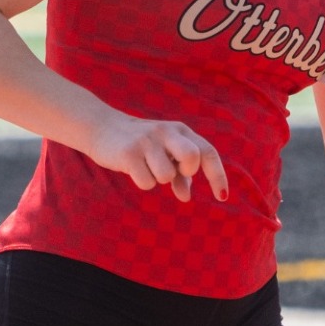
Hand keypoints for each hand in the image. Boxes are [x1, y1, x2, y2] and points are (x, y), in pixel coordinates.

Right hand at [87, 115, 229, 201]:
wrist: (102, 129)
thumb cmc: (142, 146)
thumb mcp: (165, 154)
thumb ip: (180, 174)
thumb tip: (186, 197)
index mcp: (180, 131)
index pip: (208, 152)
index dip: (217, 176)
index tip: (222, 197)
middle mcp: (167, 132)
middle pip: (192, 157)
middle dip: (186, 172)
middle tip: (176, 172)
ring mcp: (147, 141)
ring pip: (166, 176)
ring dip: (158, 179)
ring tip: (146, 166)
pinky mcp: (129, 153)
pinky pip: (147, 182)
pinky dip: (142, 182)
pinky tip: (132, 168)